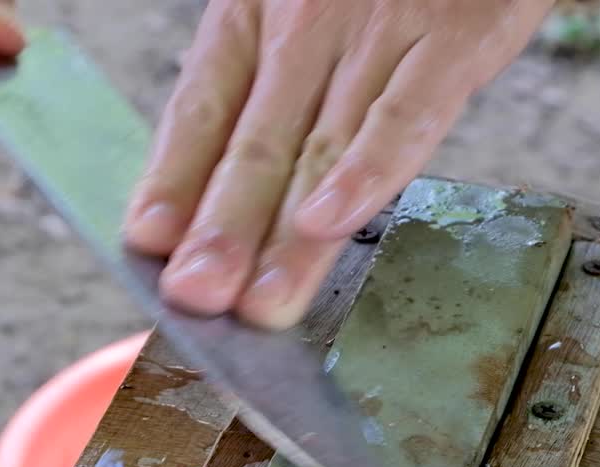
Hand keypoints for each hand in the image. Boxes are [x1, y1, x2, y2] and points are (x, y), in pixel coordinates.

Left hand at [123, 0, 553, 328]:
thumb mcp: (311, 1)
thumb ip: (274, 78)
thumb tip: (238, 185)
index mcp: (258, 9)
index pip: (204, 107)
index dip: (173, 178)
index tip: (146, 244)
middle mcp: (309, 22)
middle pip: (257, 142)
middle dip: (223, 229)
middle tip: (195, 299)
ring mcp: (381, 31)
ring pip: (323, 146)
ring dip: (288, 235)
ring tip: (260, 304)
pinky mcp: (453, 39)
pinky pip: (406, 115)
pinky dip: (368, 171)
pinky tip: (332, 223)